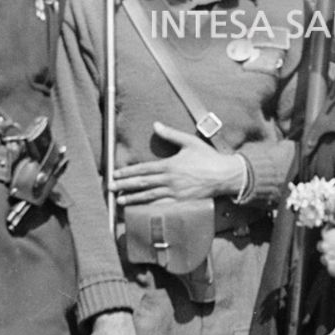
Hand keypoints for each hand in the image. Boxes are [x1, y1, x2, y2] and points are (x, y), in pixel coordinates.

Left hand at [112, 123, 246, 205]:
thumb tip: (156, 125)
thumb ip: (171, 134)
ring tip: (120, 200)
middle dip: (124, 186)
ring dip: (133, 198)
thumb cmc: (208, 157)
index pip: (143, 169)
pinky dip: (149, 207)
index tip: (115, 174)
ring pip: (149, 196)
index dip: (127, 172)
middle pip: (142, 183)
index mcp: (169, 165)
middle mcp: (170, 180)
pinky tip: (141, 209)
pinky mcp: (181, 202)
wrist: (224, 175)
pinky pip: (162, 206)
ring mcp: (175, 193)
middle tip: (110, 188)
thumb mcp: (189, 142)